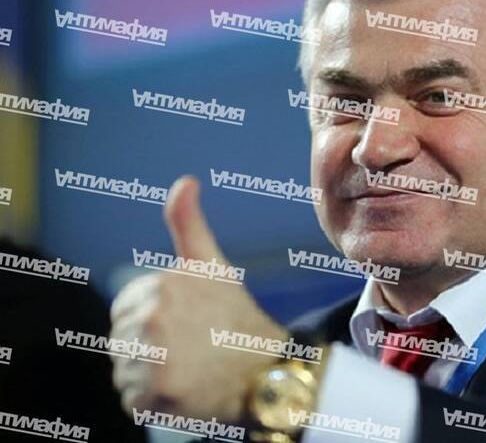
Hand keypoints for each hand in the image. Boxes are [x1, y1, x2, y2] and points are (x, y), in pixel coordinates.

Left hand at [110, 176, 287, 419]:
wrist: (267, 369)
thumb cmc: (235, 316)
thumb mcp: (212, 265)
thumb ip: (188, 224)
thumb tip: (185, 181)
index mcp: (161, 286)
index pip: (123, 312)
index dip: (151, 322)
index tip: (184, 326)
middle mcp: (153, 320)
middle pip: (121, 343)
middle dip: (148, 350)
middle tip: (190, 350)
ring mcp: (154, 359)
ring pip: (124, 373)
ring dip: (149, 377)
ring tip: (189, 371)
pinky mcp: (156, 396)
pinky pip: (132, 401)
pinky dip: (153, 403)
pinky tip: (184, 392)